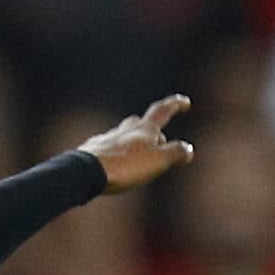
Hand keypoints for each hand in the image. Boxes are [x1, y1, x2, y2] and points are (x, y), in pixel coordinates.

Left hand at [80, 96, 195, 193]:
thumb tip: (188, 149)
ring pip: (123, 135)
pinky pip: (108, 148)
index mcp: (144, 129)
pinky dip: (116, 154)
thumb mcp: (158, 161)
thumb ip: (175, 154)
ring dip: (133, 142)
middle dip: (152, 130)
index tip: (184, 102)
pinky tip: (114, 164)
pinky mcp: (92, 152)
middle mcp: (124, 130)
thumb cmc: (125, 166)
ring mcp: (107, 139)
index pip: (163, 111)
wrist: (86, 172)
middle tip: (160, 142)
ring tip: (137, 156)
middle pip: (141, 123)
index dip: (175, 105)